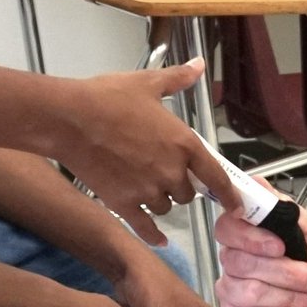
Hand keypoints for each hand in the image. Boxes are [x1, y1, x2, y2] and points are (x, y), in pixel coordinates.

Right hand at [46, 59, 237, 244]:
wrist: (68, 118)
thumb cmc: (108, 98)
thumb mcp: (148, 84)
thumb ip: (178, 79)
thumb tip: (197, 65)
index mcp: (185, 144)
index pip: (217, 177)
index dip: (229, 195)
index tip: (237, 206)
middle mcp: (172, 172)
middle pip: (188, 194)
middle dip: (182, 186)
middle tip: (166, 174)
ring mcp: (148, 191)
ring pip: (167, 208)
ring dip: (163, 201)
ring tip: (147, 185)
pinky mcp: (124, 203)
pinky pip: (146, 226)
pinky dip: (153, 235)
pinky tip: (160, 241)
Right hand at [215, 203, 306, 306]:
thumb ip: (290, 213)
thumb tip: (259, 184)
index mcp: (254, 242)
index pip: (227, 228)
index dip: (249, 237)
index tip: (279, 246)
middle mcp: (239, 268)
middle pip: (238, 262)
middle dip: (285, 271)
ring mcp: (237, 298)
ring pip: (248, 291)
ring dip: (292, 296)